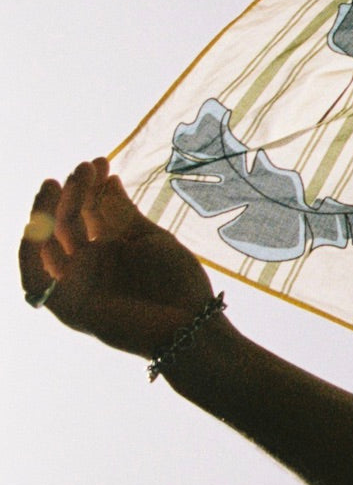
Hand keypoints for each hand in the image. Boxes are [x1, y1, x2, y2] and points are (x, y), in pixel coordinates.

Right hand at [20, 158, 213, 358]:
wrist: (191, 322)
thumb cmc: (179, 282)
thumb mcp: (150, 239)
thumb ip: (123, 213)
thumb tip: (107, 179)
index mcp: (111, 249)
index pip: (90, 212)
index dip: (92, 186)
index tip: (101, 162)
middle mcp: (90, 265)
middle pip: (69, 222)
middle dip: (75, 192)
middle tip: (86, 166)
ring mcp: (77, 285)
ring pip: (49, 244)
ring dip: (50, 211)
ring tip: (62, 181)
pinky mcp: (67, 307)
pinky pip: (35, 282)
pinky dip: (28, 255)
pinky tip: (34, 225)